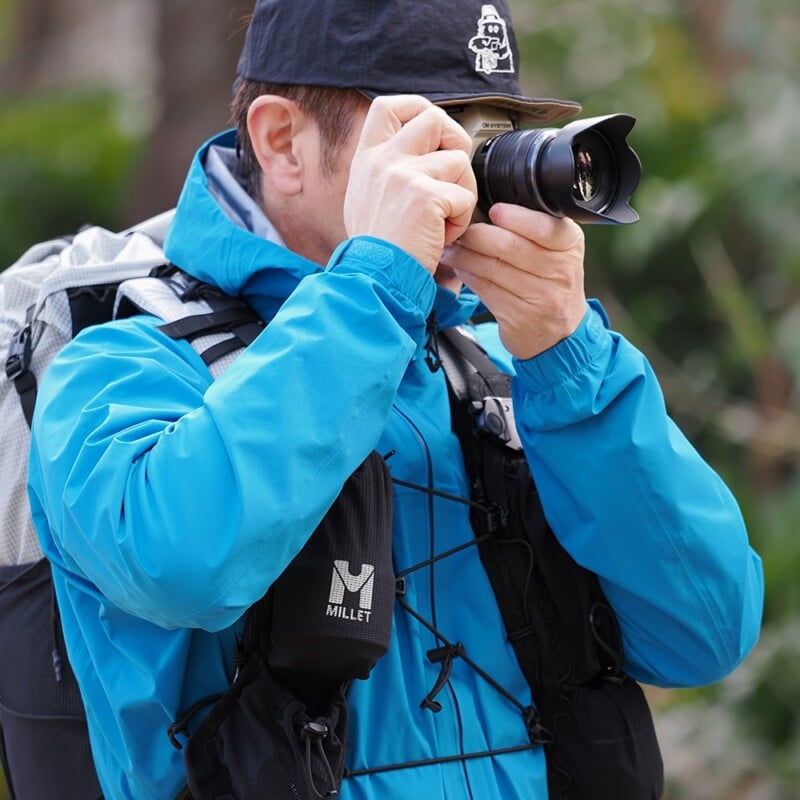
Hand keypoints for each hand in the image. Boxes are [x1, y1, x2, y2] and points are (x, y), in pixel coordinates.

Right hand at [343, 95, 476, 272]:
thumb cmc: (376, 250)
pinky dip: (461, 220)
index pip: (388, 106)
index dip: (418, 109)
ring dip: (461, 193)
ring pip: (458, 161)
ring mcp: (403, 174)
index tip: (434, 133)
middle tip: (453, 176)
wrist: (374, 278)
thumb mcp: (367, 199)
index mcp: (367, 159)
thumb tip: (421, 155)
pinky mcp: (425, 195)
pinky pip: (464, 196)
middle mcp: (383, 160)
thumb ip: (387, 172)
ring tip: (443, 220)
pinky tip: (442, 236)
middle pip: (434, 119)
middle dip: (455, 143)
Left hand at [440, 204, 586, 359]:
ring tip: (451, 247)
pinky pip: (484, 288)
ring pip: (492, 268)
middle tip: (460, 228)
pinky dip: (467, 275)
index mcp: (570, 245)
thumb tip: (490, 204)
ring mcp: (540, 297)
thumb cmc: (552, 283)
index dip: (513, 217)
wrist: (560, 333)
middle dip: (478, 235)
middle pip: (510, 245)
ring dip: (465, 254)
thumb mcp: (557, 251)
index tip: (492, 210)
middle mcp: (559, 271)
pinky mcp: (518, 316)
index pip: (541, 225)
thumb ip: (535, 228)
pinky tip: (459, 267)